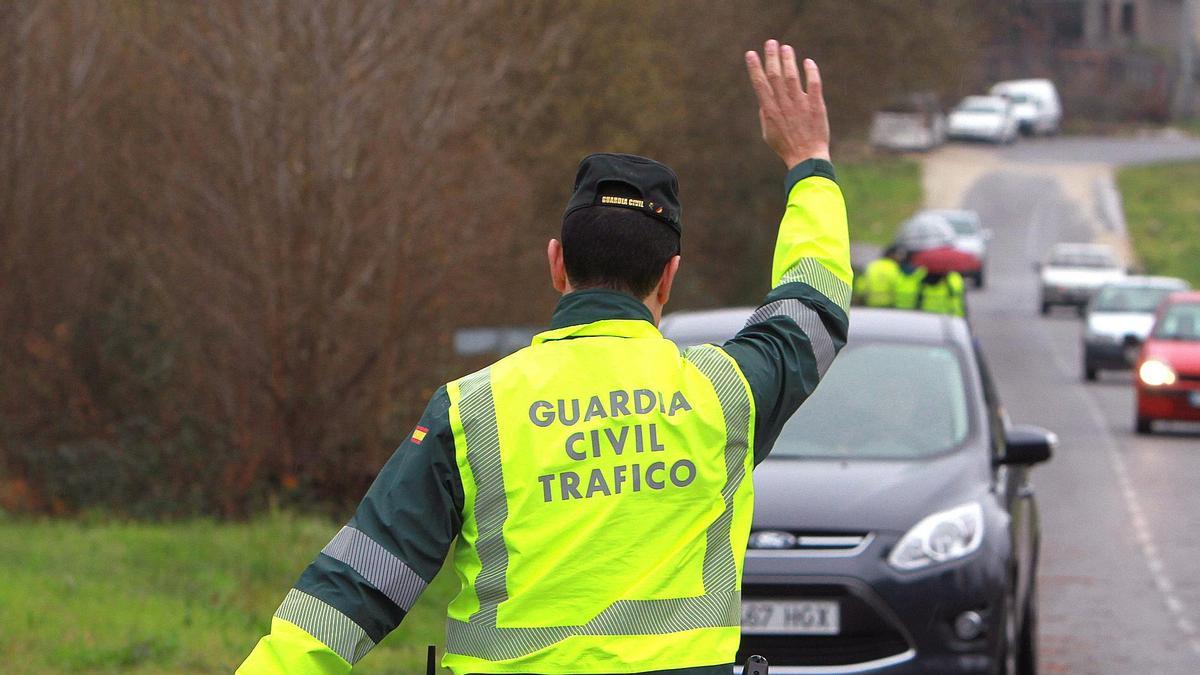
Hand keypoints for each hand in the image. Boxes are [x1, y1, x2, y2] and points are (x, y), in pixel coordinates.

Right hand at [745, 40, 830, 166]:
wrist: (806, 158)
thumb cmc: (785, 147)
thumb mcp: (768, 133)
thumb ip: (765, 115)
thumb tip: (764, 99)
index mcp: (770, 111)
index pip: (760, 84)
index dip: (755, 67)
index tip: (751, 54)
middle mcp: (783, 105)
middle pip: (775, 75)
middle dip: (771, 57)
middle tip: (771, 43)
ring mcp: (800, 104)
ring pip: (792, 77)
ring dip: (788, 60)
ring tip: (786, 48)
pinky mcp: (816, 106)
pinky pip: (813, 84)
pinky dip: (810, 71)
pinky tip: (807, 62)